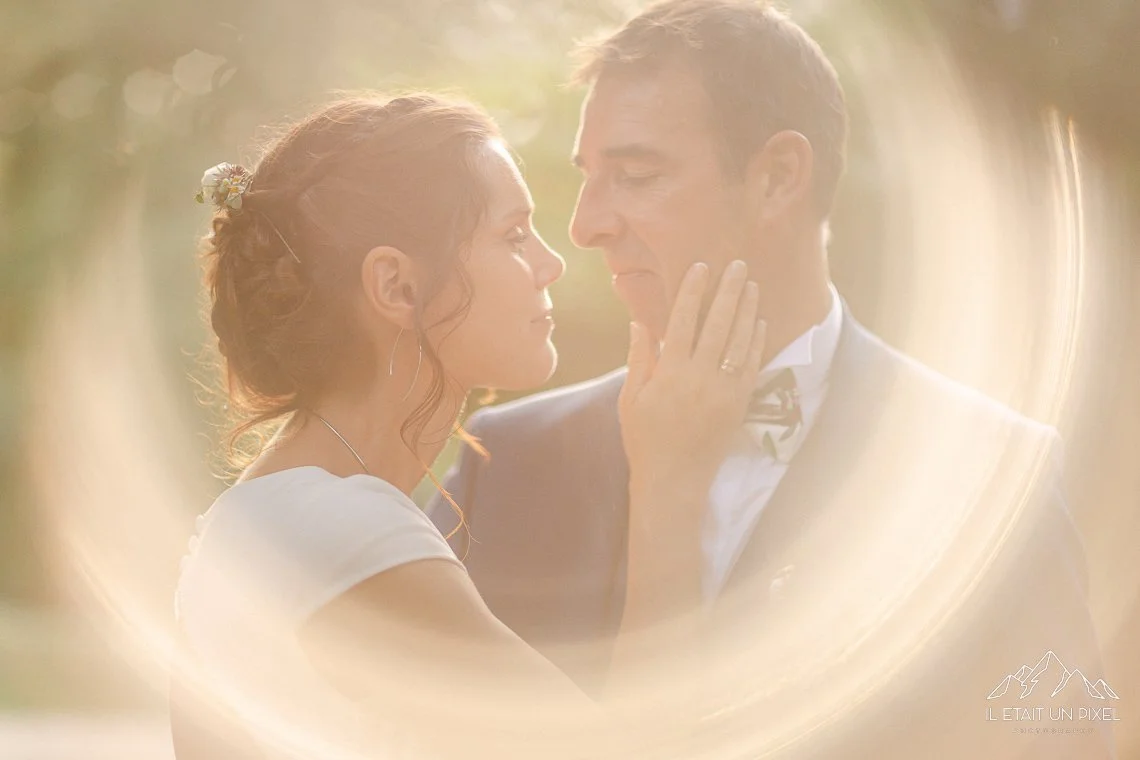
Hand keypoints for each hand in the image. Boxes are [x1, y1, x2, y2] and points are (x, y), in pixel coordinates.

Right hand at [619, 260, 766, 499]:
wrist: (673, 480)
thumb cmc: (644, 439)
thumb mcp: (631, 398)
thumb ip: (639, 358)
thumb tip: (640, 322)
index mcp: (670, 372)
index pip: (683, 320)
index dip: (693, 291)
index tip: (701, 267)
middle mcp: (700, 377)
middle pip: (718, 323)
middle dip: (728, 291)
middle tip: (738, 265)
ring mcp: (723, 390)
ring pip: (738, 341)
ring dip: (746, 310)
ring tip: (751, 285)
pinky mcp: (739, 404)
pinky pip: (751, 365)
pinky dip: (755, 342)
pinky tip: (758, 322)